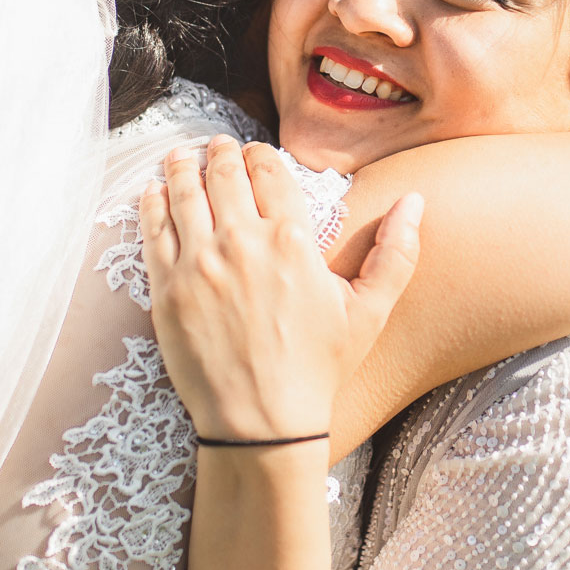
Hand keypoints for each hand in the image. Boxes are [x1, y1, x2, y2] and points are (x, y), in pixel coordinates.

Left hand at [141, 136, 422, 442]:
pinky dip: (153, 202)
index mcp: (292, 240)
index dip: (260, 155)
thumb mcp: (369, 312)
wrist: (262, 422)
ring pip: (185, 191)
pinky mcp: (167, 288)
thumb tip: (415, 201)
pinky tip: (155, 192)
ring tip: (182, 156)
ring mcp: (200, 263)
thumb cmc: (318, 370)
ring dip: (184, 166)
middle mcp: (242, 241)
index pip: (269, 171)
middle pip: (224, 173)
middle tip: (217, 147)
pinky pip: (153, 229)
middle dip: (221, 153)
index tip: (254, 154)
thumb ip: (396, 252)